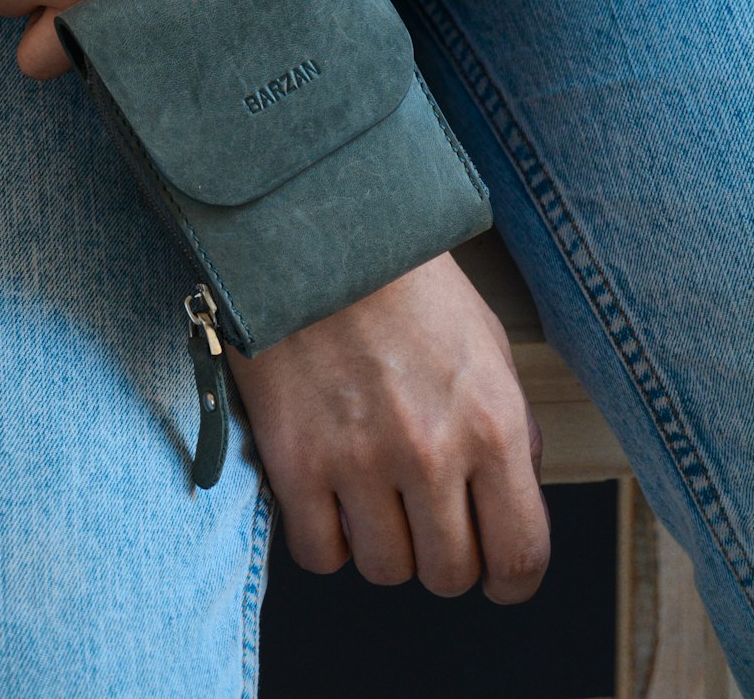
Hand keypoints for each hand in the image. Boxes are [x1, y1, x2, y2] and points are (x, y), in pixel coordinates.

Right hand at [224, 251, 550, 601]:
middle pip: (449, 575)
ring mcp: (359, 461)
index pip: (520, 555)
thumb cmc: (405, 283)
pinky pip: (318, 554)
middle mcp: (431, 452)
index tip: (496, 575)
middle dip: (442, 557)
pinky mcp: (295, 461)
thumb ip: (511, 427)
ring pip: (384, 571)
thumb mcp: (485, 343)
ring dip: (382, 546)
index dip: (512, 581)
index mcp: (491, 423)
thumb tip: (516, 502)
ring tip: (372, 498)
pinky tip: (327, 498)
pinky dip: (325, 540)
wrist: (315, 234)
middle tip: (424, 520)